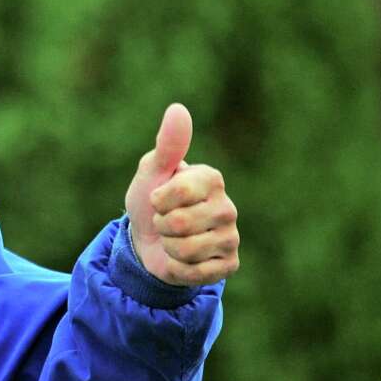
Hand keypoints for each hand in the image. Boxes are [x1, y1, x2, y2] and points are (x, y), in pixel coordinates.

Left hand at [123, 103, 239, 286]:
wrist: (148, 241)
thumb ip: (167, 144)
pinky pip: (195, 272)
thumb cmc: (151, 200)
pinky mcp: (229, 264)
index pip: (174, 194)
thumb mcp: (152, 172)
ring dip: (169, 248)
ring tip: (173, 239)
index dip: (156, 201)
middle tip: (166, 222)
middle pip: (180, 224)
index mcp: (211, 178)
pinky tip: (183, 259)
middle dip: (161, 226)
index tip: (158, 198)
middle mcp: (228, 206)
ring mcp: (231, 237)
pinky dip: (178, 268)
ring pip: (186, 250)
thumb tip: (178, 109)